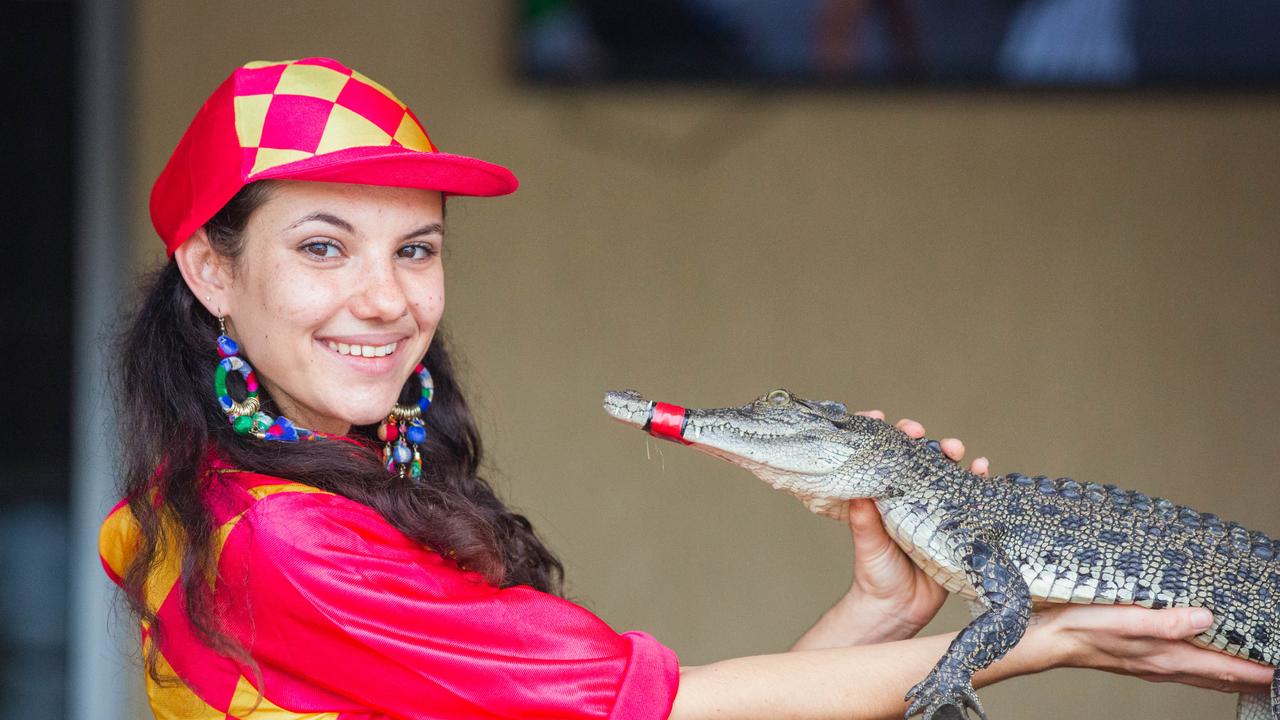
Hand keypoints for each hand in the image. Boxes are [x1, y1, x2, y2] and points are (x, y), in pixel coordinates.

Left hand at [842, 412, 987, 639]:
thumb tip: (859, 493)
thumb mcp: (868, 546)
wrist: (900, 610)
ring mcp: (933, 507)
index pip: (879, 458)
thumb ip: (864, 522)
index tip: (880, 418)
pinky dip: (977, 480)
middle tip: (921, 433)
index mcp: (881, 496)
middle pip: (915, 458)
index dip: (880, 435)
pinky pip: (969, 496)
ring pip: (944, 471)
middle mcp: (907, 497)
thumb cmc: (876, 575)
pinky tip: (983, 467)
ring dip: (951, 454)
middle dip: (921, 440)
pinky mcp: (955, 523)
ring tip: (957, 449)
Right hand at [1034, 604, 1272, 692]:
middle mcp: (1165, 664)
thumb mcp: (1124, 619)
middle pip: (1220, 677)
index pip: (1224, 668)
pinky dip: (1206, 669)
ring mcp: (1153, 664)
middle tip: (1274, 672)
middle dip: (1250, 677)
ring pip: (1204, 675)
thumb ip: (1167, 621)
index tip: (1279, 668)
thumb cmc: (1083, 627)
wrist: (1051, 638)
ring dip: (1230, 675)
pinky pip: (1186, 668)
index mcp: (1166, 656)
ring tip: (1252, 673)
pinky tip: (1203, 661)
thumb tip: (1206, 619)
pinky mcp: (1142, 657)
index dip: (1256, 670)